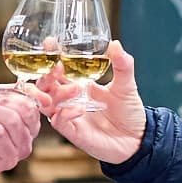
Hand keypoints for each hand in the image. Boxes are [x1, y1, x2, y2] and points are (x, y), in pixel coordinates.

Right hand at [31, 39, 147, 163]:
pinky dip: (65, 113)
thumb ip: (122, 65)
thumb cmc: (129, 112)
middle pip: (44, 86)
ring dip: (54, 94)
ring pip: (45, 103)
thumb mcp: (126, 84)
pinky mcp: (72, 132)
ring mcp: (69, 115)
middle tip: (56, 69)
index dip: (50, 56)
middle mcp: (69, 100)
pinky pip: (58, 121)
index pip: (57, 69)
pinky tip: (80, 109)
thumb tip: (116, 44)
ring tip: (74, 89)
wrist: (137, 139)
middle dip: (45, 76)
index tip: (50, 43)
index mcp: (78, 84)